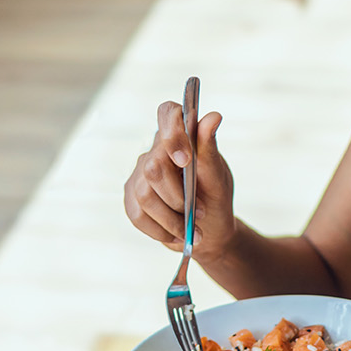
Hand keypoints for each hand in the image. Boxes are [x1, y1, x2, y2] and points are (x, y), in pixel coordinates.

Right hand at [123, 100, 235, 260]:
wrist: (210, 231)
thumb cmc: (216, 197)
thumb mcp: (218, 175)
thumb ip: (210, 148)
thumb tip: (214, 117)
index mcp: (179, 137)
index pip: (167, 114)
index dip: (172, 132)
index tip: (185, 160)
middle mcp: (155, 152)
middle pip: (154, 168)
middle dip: (178, 196)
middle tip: (200, 212)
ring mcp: (139, 175)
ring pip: (145, 195)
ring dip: (172, 220)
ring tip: (193, 231)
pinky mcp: (131, 199)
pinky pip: (138, 215)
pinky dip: (161, 230)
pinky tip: (177, 235)